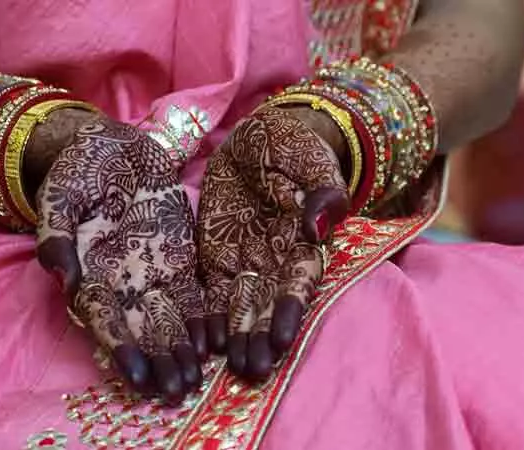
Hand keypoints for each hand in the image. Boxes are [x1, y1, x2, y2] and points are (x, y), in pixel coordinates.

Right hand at [36, 117, 205, 403]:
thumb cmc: (78, 171)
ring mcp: (153, 270)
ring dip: (182, 349)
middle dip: (158, 360)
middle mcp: (123, 280)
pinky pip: (193, 292)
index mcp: (91, 271)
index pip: (105, 317)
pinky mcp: (179, 256)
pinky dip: (202, 317)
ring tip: (197, 378)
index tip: (137, 374)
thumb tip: (61, 273)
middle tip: (177, 390)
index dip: (120, 346)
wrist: (113, 148)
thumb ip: (57, 234)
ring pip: (169, 317)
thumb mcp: (60, 197)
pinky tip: (215, 340)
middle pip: (141, 328)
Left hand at [197, 107, 349, 379]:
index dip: (289, 310)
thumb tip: (318, 228)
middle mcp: (274, 261)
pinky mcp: (215, 255)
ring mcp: (243, 260)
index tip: (280, 338)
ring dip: (235, 336)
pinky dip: (205, 315)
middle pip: (267, 304)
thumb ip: (323, 193)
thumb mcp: (314, 163)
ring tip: (230, 367)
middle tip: (252, 371)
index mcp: (302, 243)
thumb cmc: (294, 149)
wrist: (256, 140)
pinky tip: (200, 341)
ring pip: (239, 304)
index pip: (298, 283)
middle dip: (259, 337)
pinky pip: (209, 289)